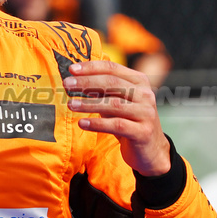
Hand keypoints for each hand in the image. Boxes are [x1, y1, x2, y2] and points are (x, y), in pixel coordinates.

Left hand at [65, 59, 170, 175]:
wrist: (150, 149)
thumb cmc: (128, 120)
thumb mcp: (116, 101)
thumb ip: (101, 90)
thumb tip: (74, 80)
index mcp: (139, 81)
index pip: (112, 68)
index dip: (91, 68)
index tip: (71, 69)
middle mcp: (145, 94)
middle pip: (112, 83)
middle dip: (86, 82)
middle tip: (66, 84)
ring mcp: (146, 113)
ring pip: (114, 104)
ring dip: (89, 104)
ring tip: (70, 104)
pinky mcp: (143, 132)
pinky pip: (117, 125)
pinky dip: (97, 124)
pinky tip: (82, 123)